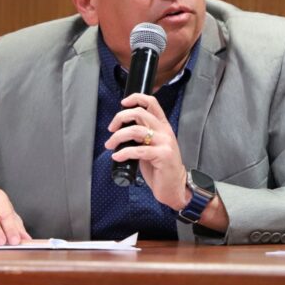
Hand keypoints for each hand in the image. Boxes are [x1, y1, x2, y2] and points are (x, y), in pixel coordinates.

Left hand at [105, 93, 188, 209]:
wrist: (174, 186)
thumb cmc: (160, 167)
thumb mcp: (151, 145)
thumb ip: (141, 135)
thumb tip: (121, 128)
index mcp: (162, 126)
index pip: (152, 103)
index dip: (136, 98)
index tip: (123, 103)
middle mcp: (164, 131)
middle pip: (140, 113)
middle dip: (120, 118)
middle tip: (111, 129)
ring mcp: (165, 143)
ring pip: (136, 131)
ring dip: (117, 137)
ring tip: (110, 145)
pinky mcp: (162, 156)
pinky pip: (138, 150)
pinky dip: (124, 152)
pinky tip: (117, 156)